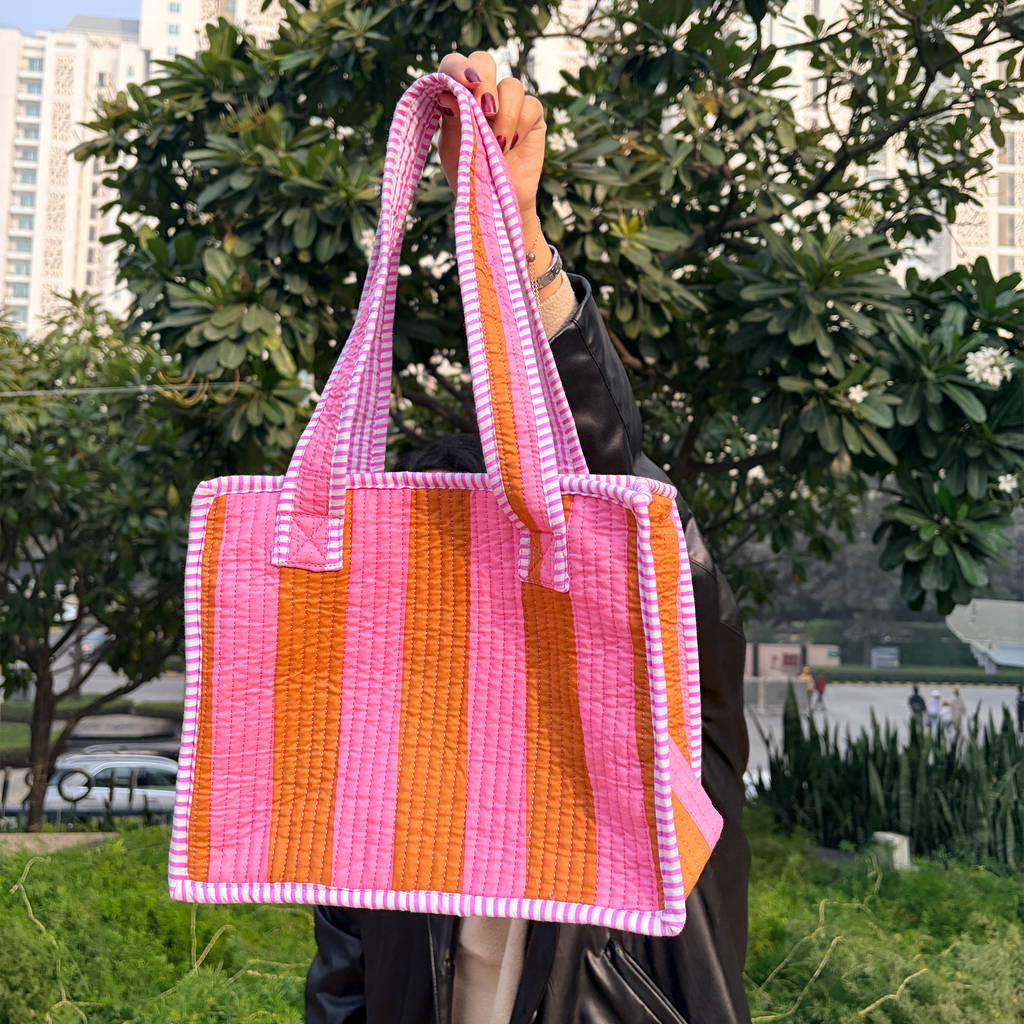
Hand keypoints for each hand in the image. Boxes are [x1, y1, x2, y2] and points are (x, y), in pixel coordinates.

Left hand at [435, 52, 557, 297]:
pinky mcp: (531, 116)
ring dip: (505, 114)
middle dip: (484, 82)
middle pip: (484, 60)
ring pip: (512, 85)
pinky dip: (520, 125)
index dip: (458, 66)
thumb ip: (452, 121)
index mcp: (457, 96)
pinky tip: (512, 146)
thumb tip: (448, 93)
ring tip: (499, 144)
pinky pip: (531, 105)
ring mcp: (509, 103)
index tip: (464, 84)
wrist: (498, 203)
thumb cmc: (470, 177)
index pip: (454, 64)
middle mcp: (482, 93)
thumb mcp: (453, 151)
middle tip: (485, 110)